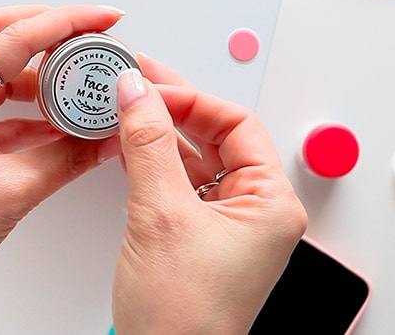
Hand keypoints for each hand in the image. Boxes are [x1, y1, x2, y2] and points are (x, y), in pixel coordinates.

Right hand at [111, 57, 307, 333]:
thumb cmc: (181, 316)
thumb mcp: (161, 214)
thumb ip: (148, 144)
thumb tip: (137, 91)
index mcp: (269, 202)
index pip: (236, 124)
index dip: (191, 99)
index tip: (149, 88)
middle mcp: (254, 209)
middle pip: (215, 136)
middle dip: (173, 109)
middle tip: (135, 84)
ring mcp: (225, 221)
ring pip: (194, 157)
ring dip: (159, 133)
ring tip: (125, 108)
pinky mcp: (197, 232)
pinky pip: (179, 181)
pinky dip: (152, 161)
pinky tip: (129, 145)